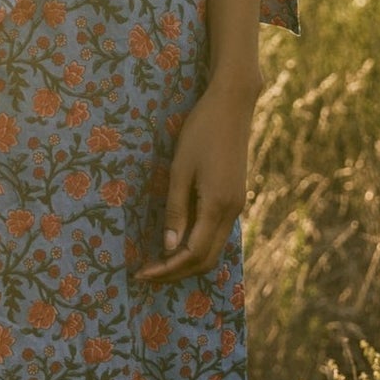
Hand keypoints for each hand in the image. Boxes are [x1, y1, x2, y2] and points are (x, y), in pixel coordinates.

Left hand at [135, 75, 260, 282]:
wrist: (232, 105)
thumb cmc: (201, 131)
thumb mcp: (180, 169)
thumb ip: (176, 209)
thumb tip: (168, 247)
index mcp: (218, 205)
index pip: (192, 254)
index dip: (167, 269)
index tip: (142, 274)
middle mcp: (232, 211)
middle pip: (207, 259)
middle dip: (177, 272)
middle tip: (147, 274)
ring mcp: (237, 205)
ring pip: (214, 248)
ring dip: (187, 260)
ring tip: (158, 261)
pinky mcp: (235, 197)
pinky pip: (217, 233)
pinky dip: (197, 245)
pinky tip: (177, 240)